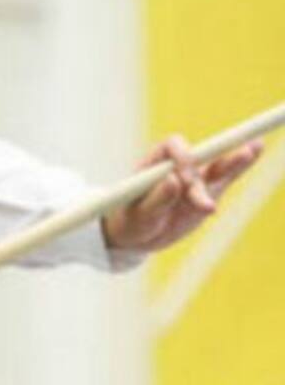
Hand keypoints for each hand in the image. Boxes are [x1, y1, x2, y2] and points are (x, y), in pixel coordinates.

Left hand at [102, 133, 262, 252]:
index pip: (173, 147)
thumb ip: (156, 199)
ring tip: (251, 150)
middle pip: (201, 154)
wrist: (136, 236)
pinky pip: (224, 181)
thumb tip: (173, 180)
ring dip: (233, 160)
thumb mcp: (139, 215)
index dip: (183, 159)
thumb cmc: (130, 221)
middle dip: (213, 161)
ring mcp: (195, 180)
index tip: (186, 181)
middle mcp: (177, 166)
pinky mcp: (208, 195)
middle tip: (220, 181)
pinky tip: (253, 151)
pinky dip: (237, 170)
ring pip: (217, 166)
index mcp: (154, 162)